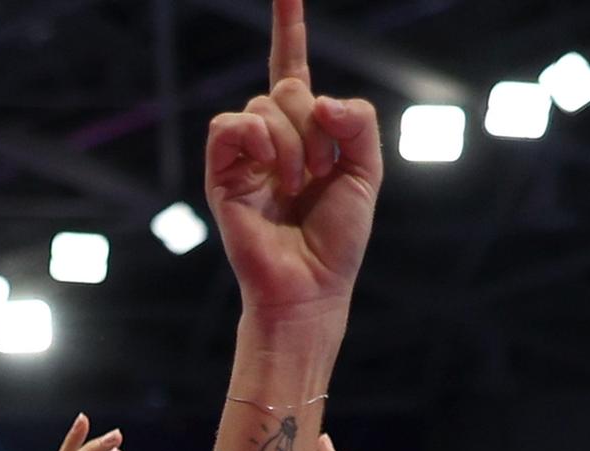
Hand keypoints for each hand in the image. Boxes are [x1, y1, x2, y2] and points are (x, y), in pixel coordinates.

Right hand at [204, 0, 382, 328]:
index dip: (288, 26)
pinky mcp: (221, 173)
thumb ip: (357, 121)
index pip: (292, 66)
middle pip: (288, 88)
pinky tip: (270, 170)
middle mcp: (271, 136)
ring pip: (264, 107)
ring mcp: (244, 154)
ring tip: (297, 187)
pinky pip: (230, 125)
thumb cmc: (338, 238)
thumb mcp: (367, 171)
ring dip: (292, 145)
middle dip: (314, 126)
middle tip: (320, 174)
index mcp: (306, 131)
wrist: (311, 286)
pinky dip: (257, 140)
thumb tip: (318, 99)